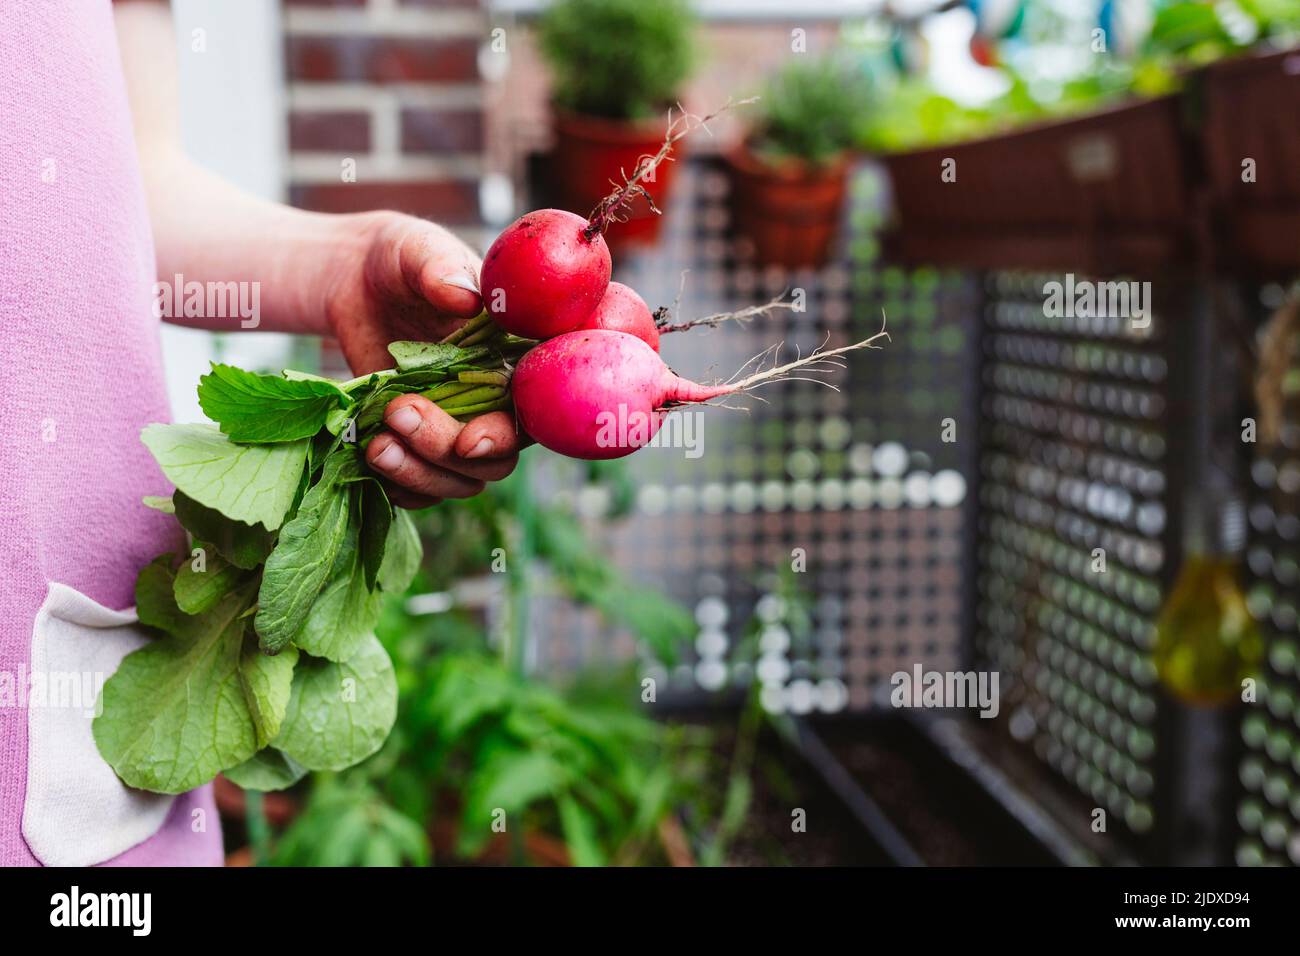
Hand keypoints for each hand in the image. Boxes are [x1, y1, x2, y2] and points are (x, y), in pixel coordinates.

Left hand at [323, 211, 519, 506]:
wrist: (353, 282)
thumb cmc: (399, 258)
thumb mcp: (415, 250)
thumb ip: (439, 268)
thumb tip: (464, 297)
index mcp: (515, 358)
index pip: (533, 411)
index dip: (508, 434)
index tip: (469, 440)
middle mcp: (497, 400)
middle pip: (496, 456)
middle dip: (445, 449)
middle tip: (399, 412)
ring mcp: (459, 427)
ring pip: (461, 480)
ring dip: (419, 473)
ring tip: (375, 445)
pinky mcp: (421, 445)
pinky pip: (424, 489)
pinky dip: (400, 488)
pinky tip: (368, 462)